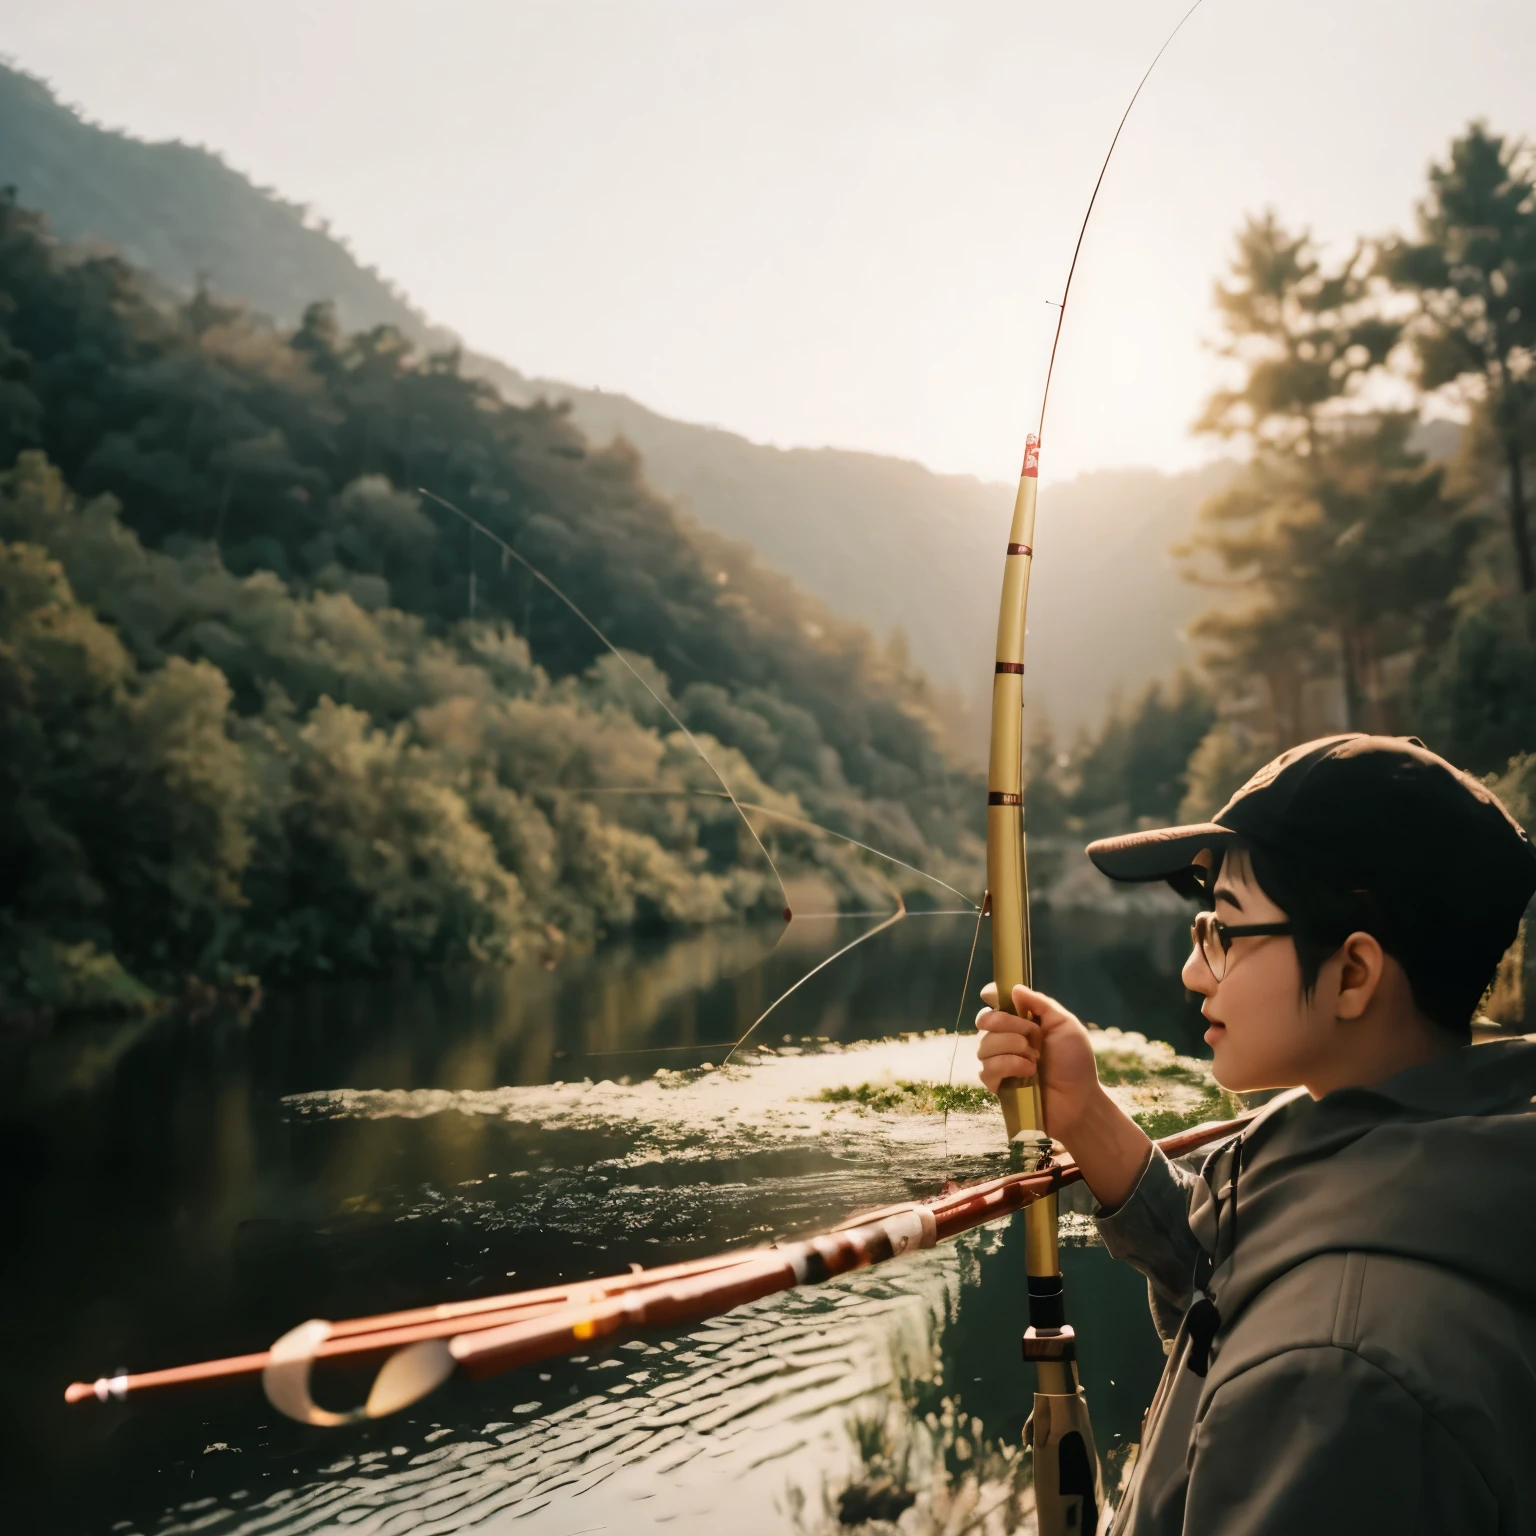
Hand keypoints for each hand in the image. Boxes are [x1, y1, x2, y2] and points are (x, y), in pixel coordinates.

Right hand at [975, 981, 1103, 1145]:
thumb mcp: (1065, 1025)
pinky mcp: (997, 1084)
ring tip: (1035, 1060)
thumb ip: (1040, 1004)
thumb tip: (1014, 988)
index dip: (992, 996)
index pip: (996, 1002)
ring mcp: (999, 1061)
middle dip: (1008, 1024)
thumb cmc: (1075, 1062)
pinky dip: (1009, 1066)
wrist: (1079, 1100)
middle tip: (1033, 1036)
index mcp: (1022, 1021)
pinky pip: (987, 1068)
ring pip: (985, 1045)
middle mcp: (1006, 1038)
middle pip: (985, 1020)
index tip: (991, 995)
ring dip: (1012, 1048)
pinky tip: (1028, 1072)